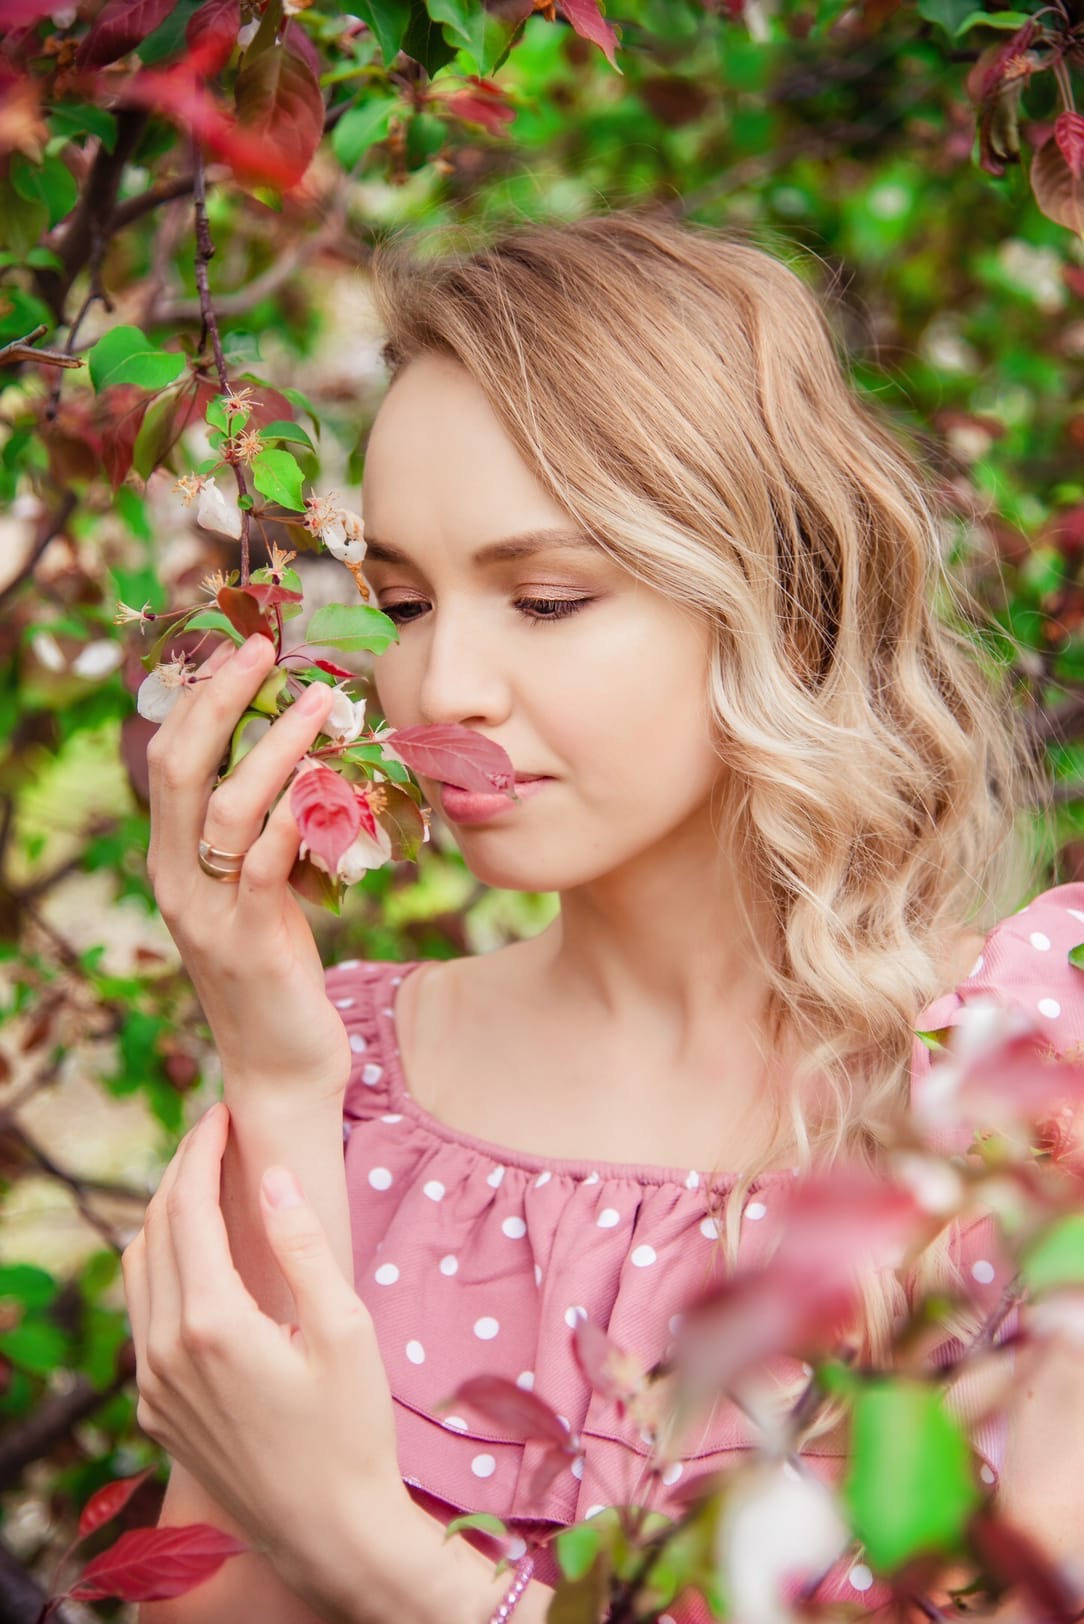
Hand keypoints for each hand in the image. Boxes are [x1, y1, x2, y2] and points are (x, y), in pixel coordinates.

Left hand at [122, 1101, 414, 1610]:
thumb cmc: (352, 1429)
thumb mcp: (345, 1328)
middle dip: (178, 1174)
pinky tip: (194, 1258)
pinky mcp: (155, 1412)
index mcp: (213, 1323)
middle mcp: (167, 1352)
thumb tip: (271, 1177)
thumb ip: (302, 1247)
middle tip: (213, 1136)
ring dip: (162, 1219)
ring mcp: (154, 1386)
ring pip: (136, 1274)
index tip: (223, 1113)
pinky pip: (141, 1320)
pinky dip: (158, 1270)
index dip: (202, 1152)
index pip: (186, 1209)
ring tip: (203, 1184)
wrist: (329, 1532)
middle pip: (152, 1232)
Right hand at [146, 633, 349, 1100]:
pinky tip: (327, 779)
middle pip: (181, 767)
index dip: (200, 699)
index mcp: (172, 861)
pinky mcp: (249, 942)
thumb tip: (300, 763)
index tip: (241, 648)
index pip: (170, 760)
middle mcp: (176, 880)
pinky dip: (292, 814)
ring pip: (228, 805)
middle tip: (264, 648)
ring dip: (276, 744)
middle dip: (220, 699)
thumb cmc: (279, 973)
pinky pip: (264, 862)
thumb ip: (264, 836)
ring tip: (323, 701)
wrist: (281, 1069)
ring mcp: (207, 913)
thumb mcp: (261, 894)